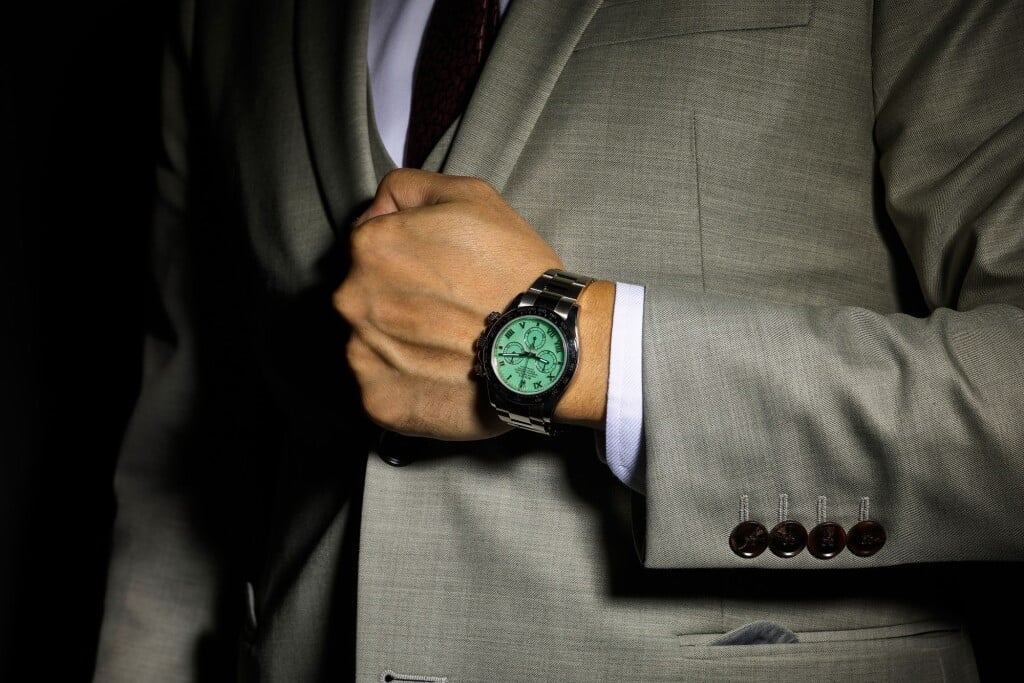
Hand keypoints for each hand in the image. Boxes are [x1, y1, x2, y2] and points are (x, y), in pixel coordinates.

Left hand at [334, 169, 563, 439]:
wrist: (550, 346)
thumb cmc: (515, 270)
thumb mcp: (470, 196)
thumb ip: (409, 189)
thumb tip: (380, 206)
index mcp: (370, 246)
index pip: (368, 244)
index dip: (407, 253)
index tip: (438, 269)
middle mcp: (353, 300)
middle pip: (364, 295)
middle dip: (398, 298)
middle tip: (449, 306)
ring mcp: (363, 355)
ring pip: (371, 342)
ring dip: (401, 341)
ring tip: (450, 341)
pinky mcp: (379, 402)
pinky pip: (382, 387)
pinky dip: (407, 382)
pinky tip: (443, 372)